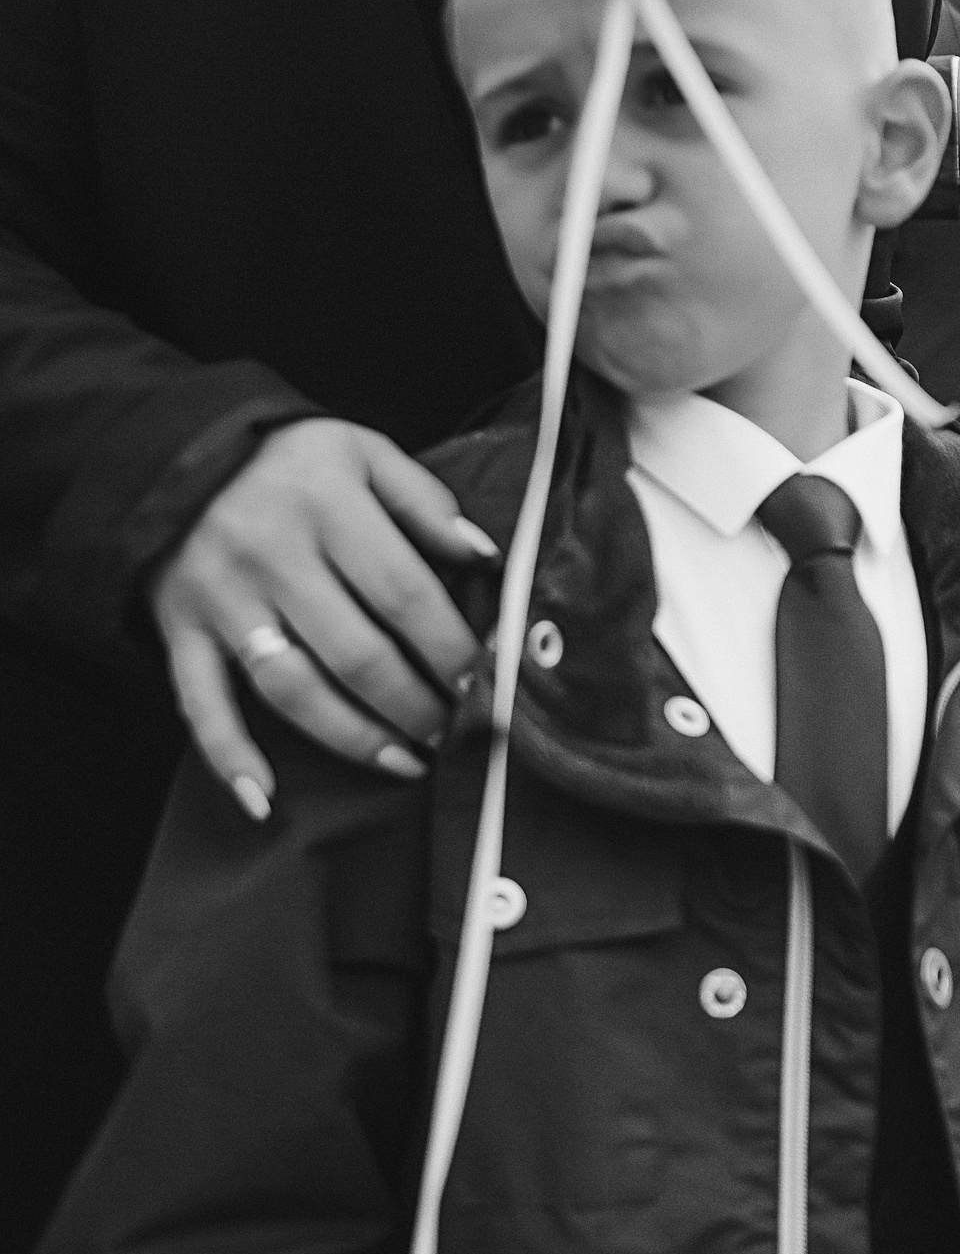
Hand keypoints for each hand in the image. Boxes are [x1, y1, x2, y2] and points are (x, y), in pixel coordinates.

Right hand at [151, 419, 497, 817]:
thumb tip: (489, 557)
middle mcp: (270, 556)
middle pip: (355, 652)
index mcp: (324, 505)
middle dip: (415, 703)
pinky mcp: (181, 632)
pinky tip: (266, 801)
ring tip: (408, 763)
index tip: (486, 681)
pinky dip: (229, 757)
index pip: (403, 591)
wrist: (176, 457)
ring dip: (354, 738)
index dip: (449, 645)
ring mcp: (221, 601)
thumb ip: (427, 502)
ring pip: (291, 689)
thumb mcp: (364, 452)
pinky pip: (201, 705)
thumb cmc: (291, 462)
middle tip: (457, 731)